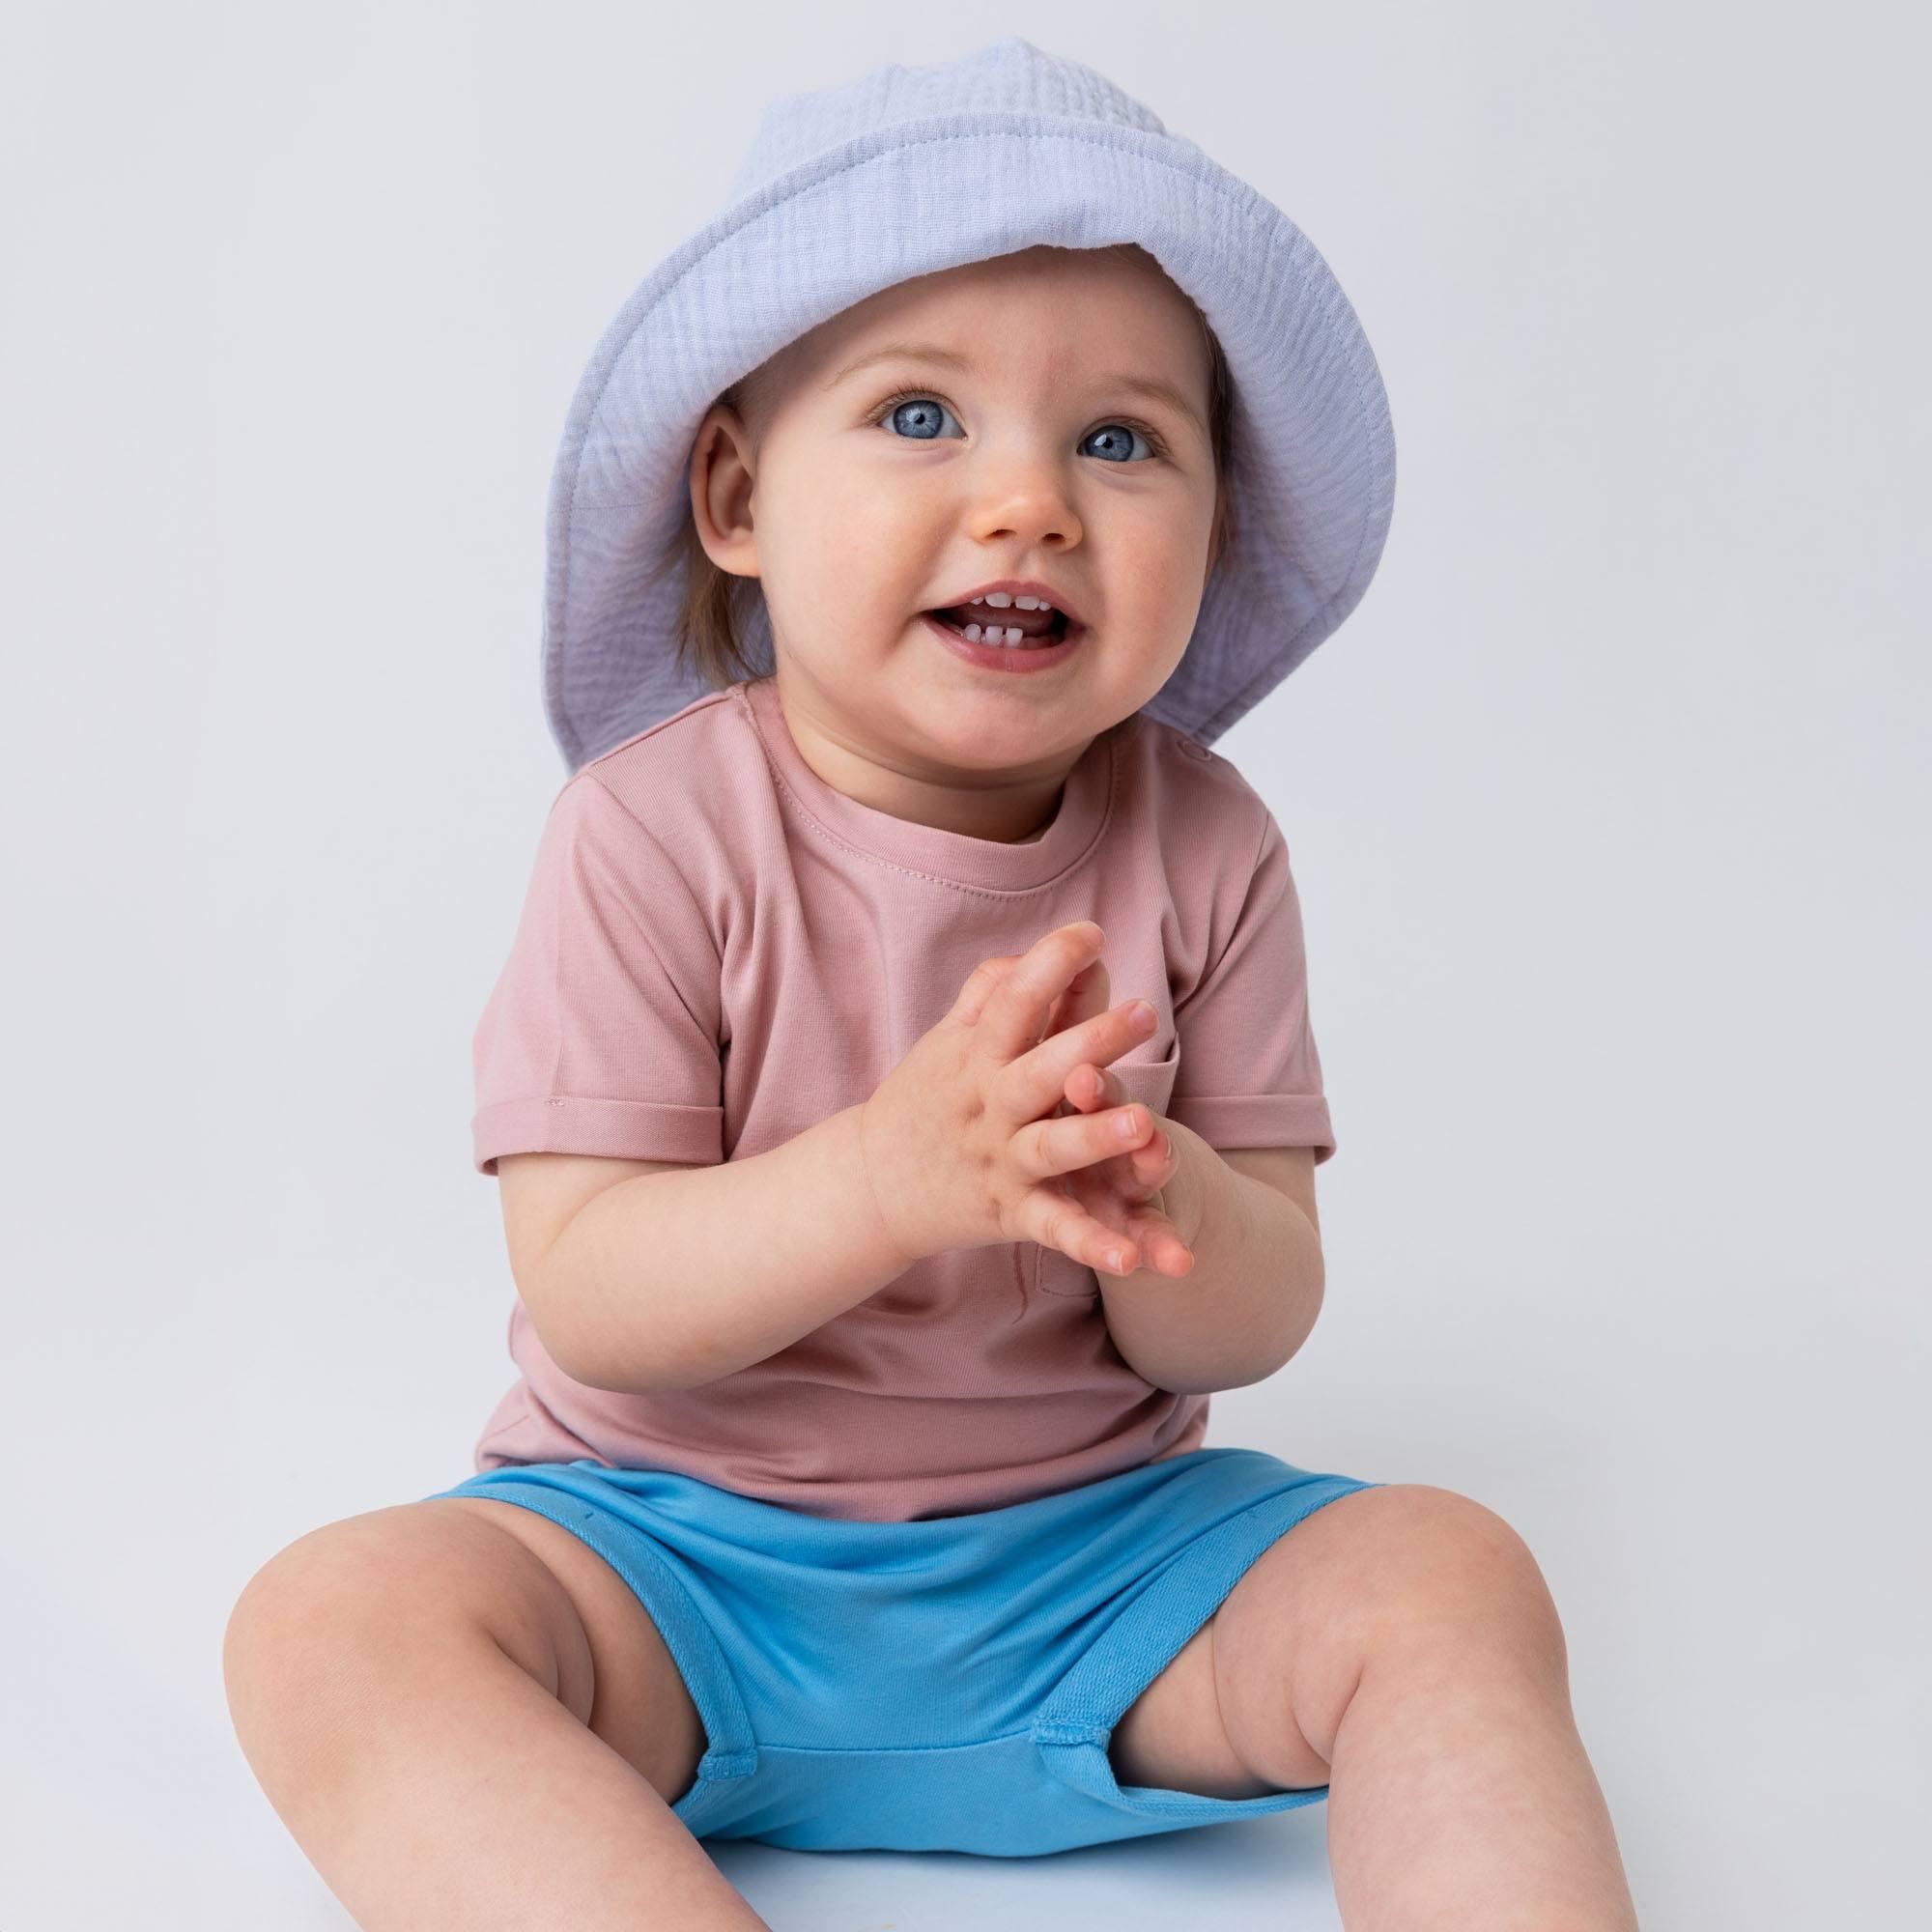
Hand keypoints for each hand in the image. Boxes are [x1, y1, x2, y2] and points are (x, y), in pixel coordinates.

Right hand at [857, 921, 1167, 1274]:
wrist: (867, 1187)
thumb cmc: (923, 1101)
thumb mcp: (945, 1042)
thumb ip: (987, 995)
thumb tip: (1029, 953)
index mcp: (975, 1056)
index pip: (1011, 1002)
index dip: (1049, 964)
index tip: (1090, 933)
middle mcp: (989, 1106)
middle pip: (1039, 1069)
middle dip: (1090, 1041)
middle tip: (1144, 1013)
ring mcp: (1001, 1161)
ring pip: (1051, 1148)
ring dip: (1095, 1137)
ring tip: (1142, 1121)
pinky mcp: (1011, 1213)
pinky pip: (1055, 1229)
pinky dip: (1091, 1244)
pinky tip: (1132, 1257)